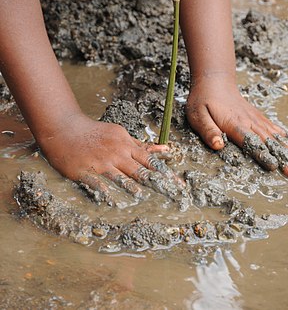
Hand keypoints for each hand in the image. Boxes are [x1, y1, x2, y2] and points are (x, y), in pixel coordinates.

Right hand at [38, 113, 173, 200]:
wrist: (66, 129)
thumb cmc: (97, 134)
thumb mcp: (121, 135)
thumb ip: (143, 146)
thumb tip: (166, 150)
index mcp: (126, 145)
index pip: (150, 160)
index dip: (166, 173)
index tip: (179, 185)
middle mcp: (116, 153)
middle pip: (140, 170)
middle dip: (157, 183)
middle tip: (172, 195)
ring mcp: (101, 162)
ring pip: (119, 176)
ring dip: (131, 186)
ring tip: (142, 197)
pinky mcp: (85, 171)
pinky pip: (96, 182)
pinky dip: (104, 191)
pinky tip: (111, 200)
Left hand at [186, 78, 287, 179]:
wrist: (214, 82)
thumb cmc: (203, 101)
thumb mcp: (197, 116)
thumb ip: (208, 131)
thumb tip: (218, 146)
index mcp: (234, 124)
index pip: (250, 141)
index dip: (262, 154)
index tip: (274, 166)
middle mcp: (250, 122)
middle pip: (270, 142)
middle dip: (285, 159)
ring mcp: (258, 120)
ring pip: (279, 137)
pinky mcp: (261, 119)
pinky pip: (280, 131)